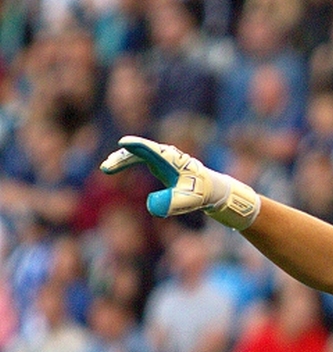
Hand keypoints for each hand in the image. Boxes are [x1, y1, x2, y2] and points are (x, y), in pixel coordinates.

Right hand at [99, 136, 259, 229]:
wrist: (207, 188)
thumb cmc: (198, 194)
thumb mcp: (188, 202)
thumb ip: (172, 204)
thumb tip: (152, 207)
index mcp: (173, 160)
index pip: (153, 150)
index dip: (139, 146)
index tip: (124, 143)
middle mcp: (165, 154)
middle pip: (140, 151)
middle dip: (123, 158)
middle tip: (107, 166)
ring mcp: (159, 157)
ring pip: (136, 154)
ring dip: (120, 159)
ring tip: (106, 168)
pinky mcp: (156, 162)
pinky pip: (136, 158)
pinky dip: (125, 162)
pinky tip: (111, 169)